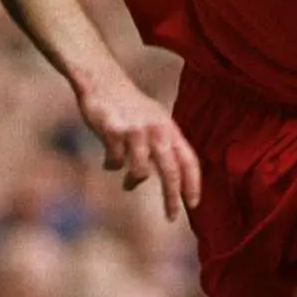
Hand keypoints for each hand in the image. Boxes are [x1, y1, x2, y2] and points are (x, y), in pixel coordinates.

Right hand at [75, 77, 202, 220]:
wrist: (103, 80)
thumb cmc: (130, 105)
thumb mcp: (155, 121)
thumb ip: (163, 146)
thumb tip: (167, 180)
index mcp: (170, 129)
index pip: (189, 160)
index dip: (193, 184)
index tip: (194, 204)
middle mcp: (157, 130)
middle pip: (171, 171)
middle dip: (172, 197)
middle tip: (172, 216)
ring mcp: (135, 131)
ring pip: (141, 171)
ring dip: (133, 181)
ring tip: (128, 183)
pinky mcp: (113, 132)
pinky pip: (115, 162)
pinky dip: (112, 166)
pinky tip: (109, 161)